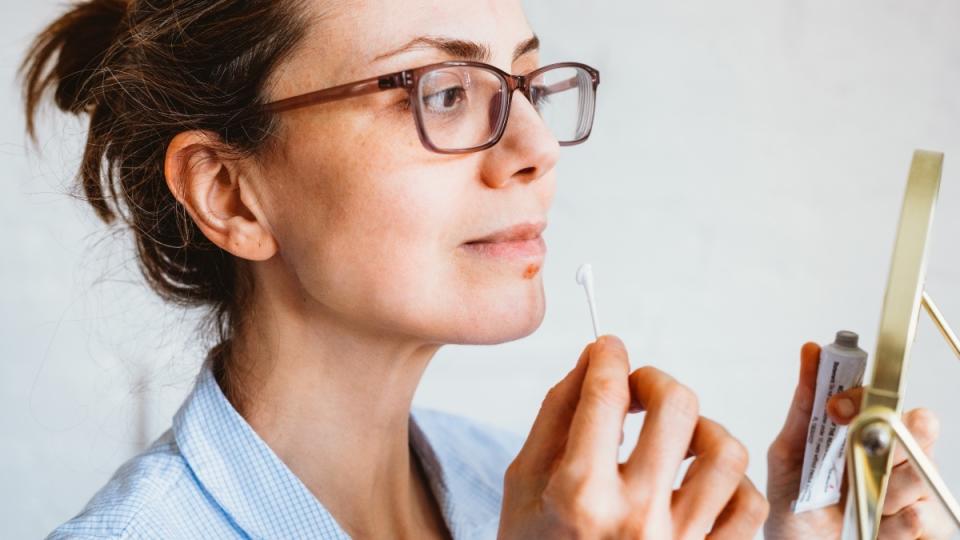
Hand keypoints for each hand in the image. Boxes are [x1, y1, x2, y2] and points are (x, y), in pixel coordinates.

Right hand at [498, 335, 767, 538]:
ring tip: (675, 441)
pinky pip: (748, 505)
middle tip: (637, 392)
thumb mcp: (523, 484)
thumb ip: (556, 416)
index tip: (608, 350)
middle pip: (677, 407)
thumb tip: (591, 362)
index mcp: (581, 494)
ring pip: (726, 452)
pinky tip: (698, 483)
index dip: (608, 357)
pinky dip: (730, 484)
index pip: (605, 395)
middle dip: (654, 381)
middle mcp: (635, 517)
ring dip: (701, 431)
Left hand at [765, 342, 954, 538]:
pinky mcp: (916, 527)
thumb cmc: (794, 503)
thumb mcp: (789, 452)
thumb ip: (804, 407)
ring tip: (868, 496)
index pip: (882, 401)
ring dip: (894, 484)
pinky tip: (888, 521)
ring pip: (919, 474)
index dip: (866, 397)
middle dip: (907, 432)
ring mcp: (906, 493)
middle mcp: (889, 458)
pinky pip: (924, 519)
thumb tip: (811, 352)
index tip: (838, 406)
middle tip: (888, 435)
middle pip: (918, 430)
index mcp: (861, 434)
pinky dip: (903, 522)